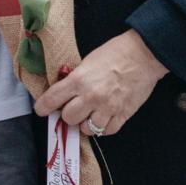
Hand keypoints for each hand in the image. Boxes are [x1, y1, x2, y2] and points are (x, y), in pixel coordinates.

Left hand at [33, 30, 167, 137]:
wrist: (144, 55)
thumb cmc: (115, 53)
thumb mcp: (88, 61)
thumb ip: (75, 78)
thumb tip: (64, 91)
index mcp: (79, 80)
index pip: (52, 99)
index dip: (43, 107)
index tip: (41, 110)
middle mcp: (91, 96)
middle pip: (68, 118)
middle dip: (68, 114)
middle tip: (73, 108)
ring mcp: (107, 108)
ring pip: (86, 129)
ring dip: (86, 122)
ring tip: (90, 113)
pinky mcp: (123, 115)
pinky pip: (106, 131)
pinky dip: (103, 127)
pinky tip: (103, 118)